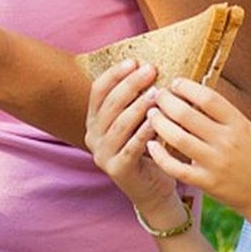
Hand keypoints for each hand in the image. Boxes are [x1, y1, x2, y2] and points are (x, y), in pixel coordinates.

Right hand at [85, 59, 181, 216]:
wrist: (152, 189)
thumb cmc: (148, 149)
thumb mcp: (136, 122)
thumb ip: (135, 100)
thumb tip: (148, 66)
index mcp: (94, 121)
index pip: (98, 90)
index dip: (115, 74)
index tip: (134, 61)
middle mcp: (93, 137)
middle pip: (109, 104)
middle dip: (130, 85)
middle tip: (150, 71)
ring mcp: (102, 154)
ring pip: (119, 124)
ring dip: (138, 106)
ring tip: (157, 93)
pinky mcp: (117, 169)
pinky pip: (131, 146)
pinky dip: (144, 131)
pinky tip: (157, 120)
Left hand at [143, 77, 250, 218]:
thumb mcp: (249, 129)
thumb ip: (225, 115)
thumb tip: (196, 96)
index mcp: (239, 124)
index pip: (208, 98)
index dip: (187, 87)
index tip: (175, 83)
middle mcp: (227, 142)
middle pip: (187, 115)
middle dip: (166, 101)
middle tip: (157, 95)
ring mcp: (215, 163)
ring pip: (177, 138)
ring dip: (159, 123)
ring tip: (152, 114)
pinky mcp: (206, 183)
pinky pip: (175, 167)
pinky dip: (159, 155)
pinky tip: (150, 144)